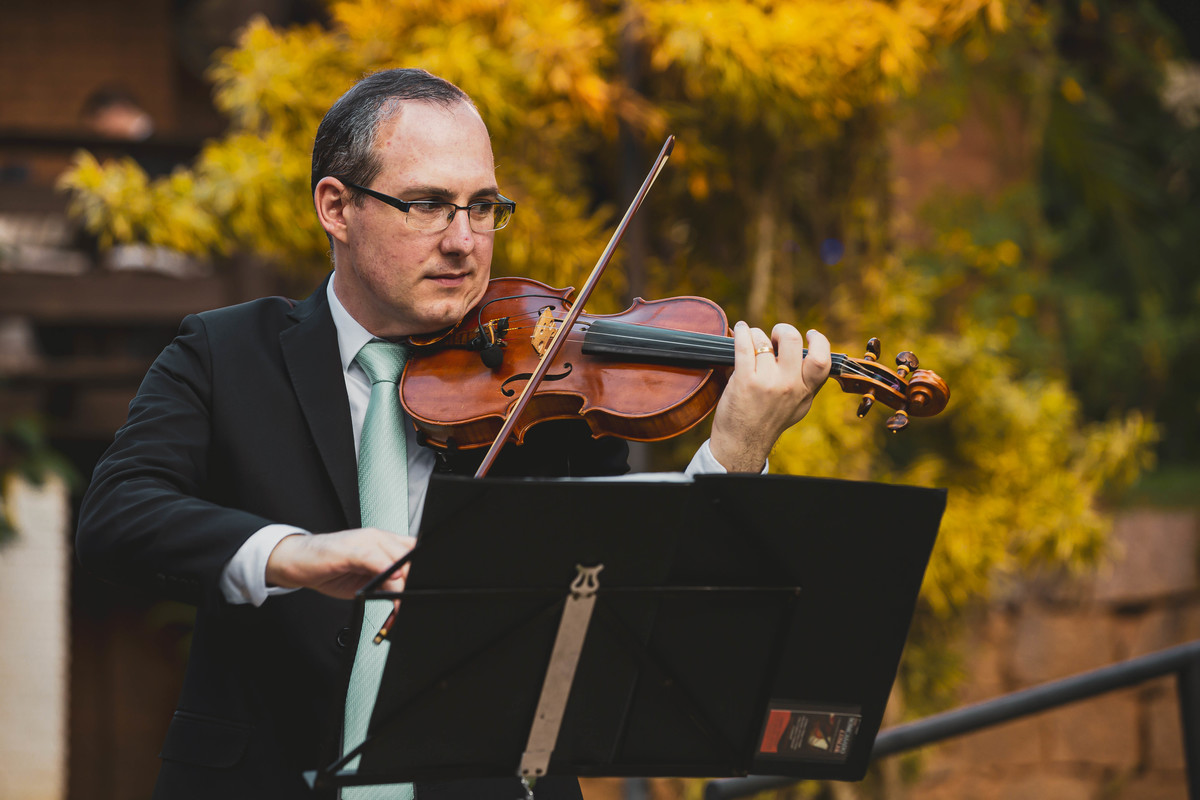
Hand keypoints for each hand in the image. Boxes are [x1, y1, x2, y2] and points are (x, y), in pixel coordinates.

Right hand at [265, 528, 413, 598]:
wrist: (297, 560)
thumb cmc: (329, 567)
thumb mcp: (364, 578)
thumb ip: (386, 582)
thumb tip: (405, 596)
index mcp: (384, 543)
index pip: (414, 554)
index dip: (421, 573)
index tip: (422, 593)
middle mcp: (378, 538)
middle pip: (410, 558)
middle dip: (413, 583)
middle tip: (409, 605)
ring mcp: (365, 541)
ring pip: (396, 558)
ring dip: (401, 585)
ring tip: (398, 606)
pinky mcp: (350, 548)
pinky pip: (374, 557)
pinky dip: (384, 571)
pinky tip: (387, 583)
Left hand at [709, 321, 830, 471]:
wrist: (743, 442)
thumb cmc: (769, 422)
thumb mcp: (798, 406)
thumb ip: (807, 383)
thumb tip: (811, 354)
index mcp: (805, 391)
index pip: (822, 360)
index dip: (819, 340)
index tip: (809, 334)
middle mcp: (789, 386)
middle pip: (792, 339)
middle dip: (783, 330)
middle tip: (775, 336)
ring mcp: (767, 383)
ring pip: (763, 340)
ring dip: (756, 334)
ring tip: (752, 340)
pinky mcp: (744, 381)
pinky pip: (744, 346)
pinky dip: (742, 332)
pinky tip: (740, 329)